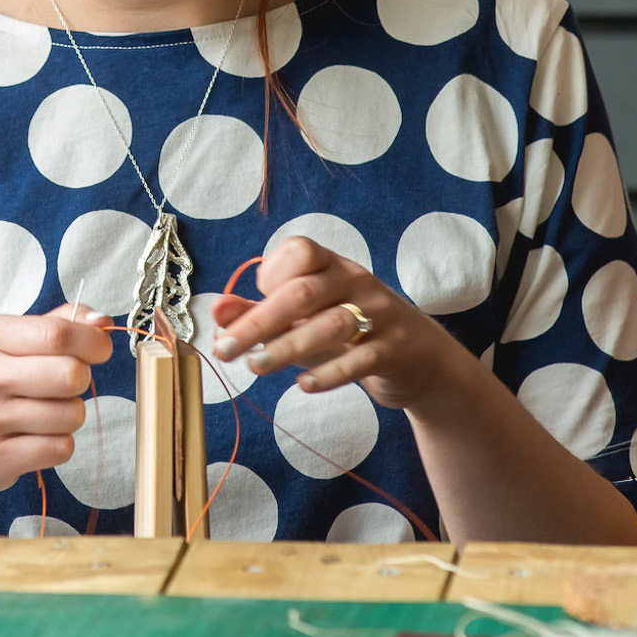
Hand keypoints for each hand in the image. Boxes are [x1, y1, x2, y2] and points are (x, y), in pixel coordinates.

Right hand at [0, 306, 113, 501]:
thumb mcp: (8, 343)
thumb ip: (57, 324)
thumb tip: (101, 321)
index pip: (57, 333)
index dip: (92, 341)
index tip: (100, 349)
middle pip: (70, 374)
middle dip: (79, 381)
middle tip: (61, 386)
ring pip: (72, 414)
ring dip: (68, 417)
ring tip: (40, 416)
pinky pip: (61, 448)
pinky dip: (58, 445)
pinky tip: (33, 439)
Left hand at [210, 236, 472, 411]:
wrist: (420, 358)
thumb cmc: (348, 331)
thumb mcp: (304, 318)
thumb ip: (260, 312)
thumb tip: (217, 310)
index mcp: (331, 265)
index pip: (299, 252)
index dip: (269, 275)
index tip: (244, 308)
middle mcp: (355, 281)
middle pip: (304, 293)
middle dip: (260, 322)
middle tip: (226, 350)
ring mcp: (379, 313)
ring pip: (331, 324)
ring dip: (288, 347)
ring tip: (256, 367)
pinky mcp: (395, 349)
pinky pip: (361, 359)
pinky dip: (329, 372)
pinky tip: (303, 385)